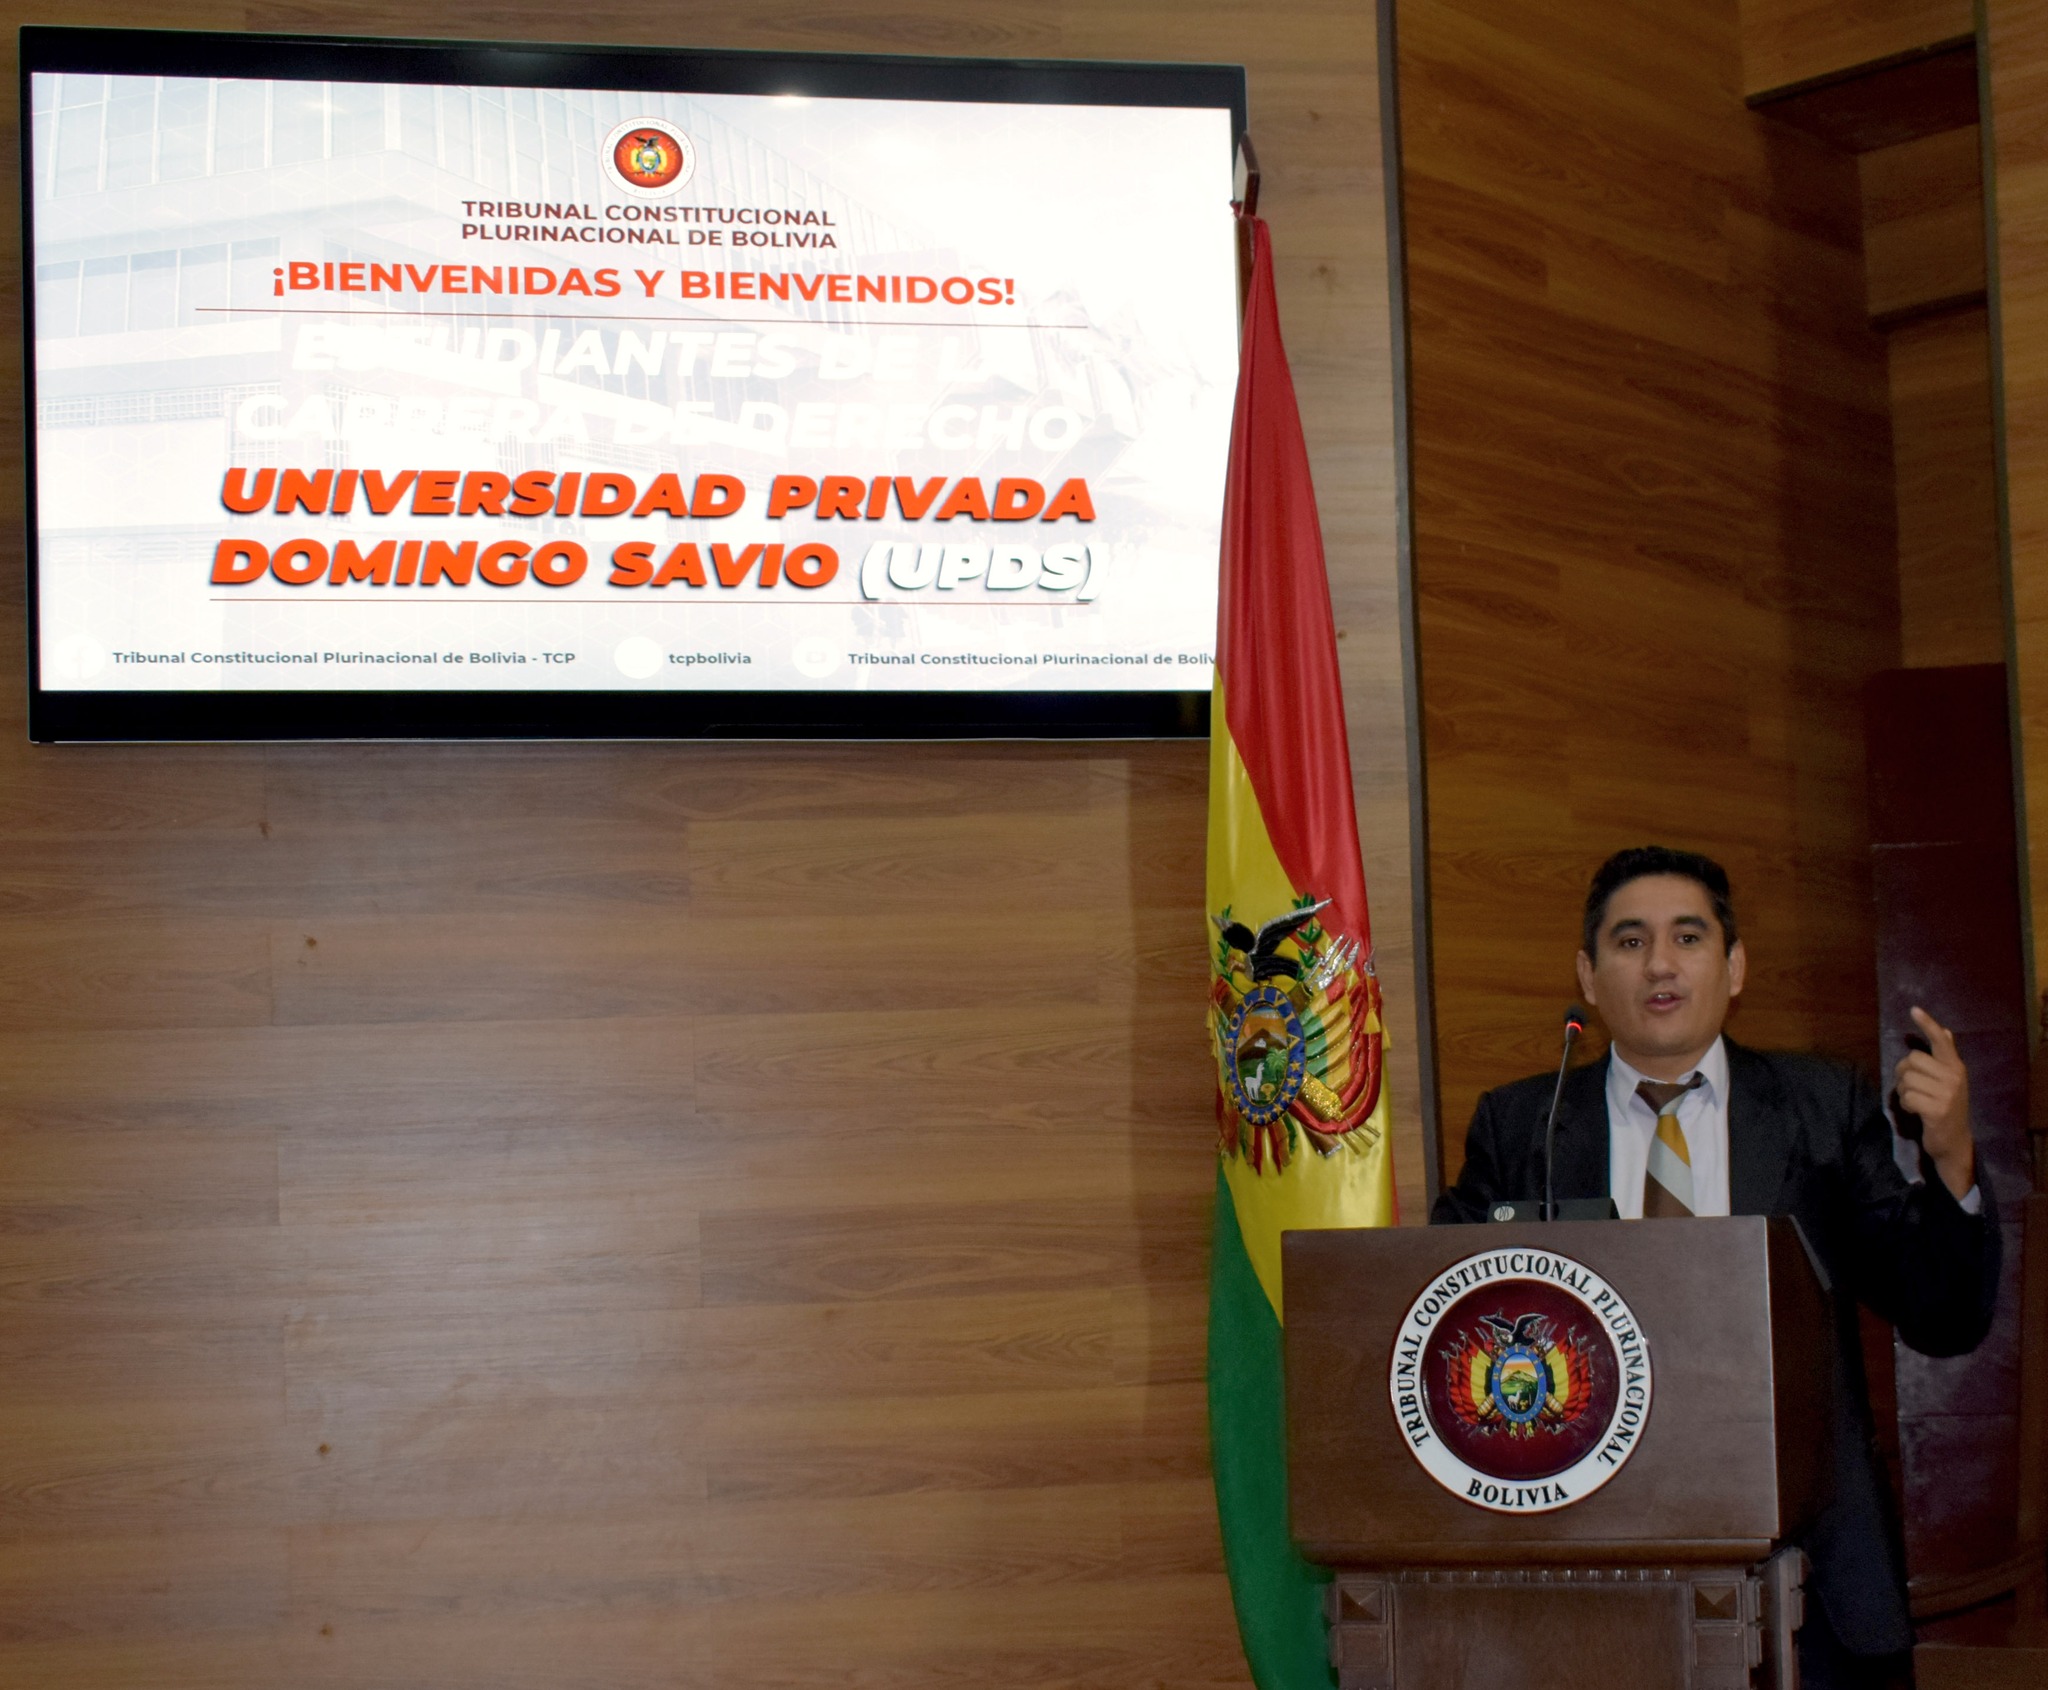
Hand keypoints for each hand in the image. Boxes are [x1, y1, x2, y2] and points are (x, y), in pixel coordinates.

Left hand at [1894, 1007, 1975, 1200]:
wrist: (1954, 1142)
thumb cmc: (1947, 1108)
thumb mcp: (1949, 1081)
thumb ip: (1946, 1057)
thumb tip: (1946, 1031)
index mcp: (1956, 1067)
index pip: (1941, 1041)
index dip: (1927, 1024)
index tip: (1914, 1009)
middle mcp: (1954, 1076)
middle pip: (1911, 1060)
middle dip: (1903, 1073)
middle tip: (1911, 1087)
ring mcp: (1947, 1093)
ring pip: (1906, 1079)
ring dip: (1903, 1091)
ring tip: (1915, 1101)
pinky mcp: (1937, 1110)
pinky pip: (1907, 1097)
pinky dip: (1905, 1105)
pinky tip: (1915, 1111)